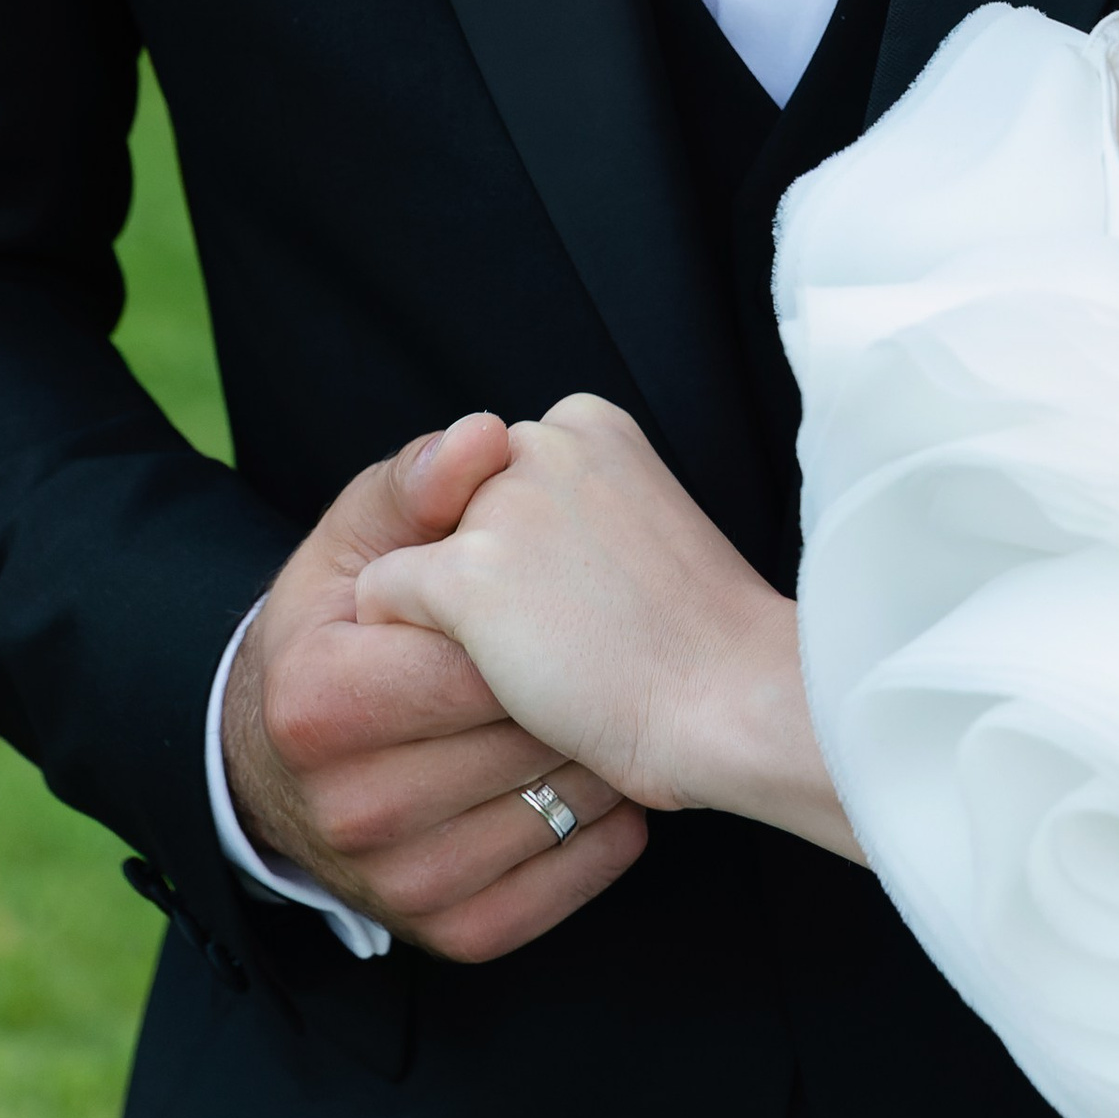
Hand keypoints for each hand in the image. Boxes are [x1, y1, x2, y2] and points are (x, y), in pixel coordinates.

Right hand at [222, 417, 647, 961]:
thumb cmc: (338, 628)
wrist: (281, 763)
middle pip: (521, 734)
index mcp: (321, 699)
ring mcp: (397, 885)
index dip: (535, 613)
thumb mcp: (354, 543)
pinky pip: (561, 887)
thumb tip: (482, 437)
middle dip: (576, 679)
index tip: (560, 583)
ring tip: (603, 700)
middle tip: (601, 639)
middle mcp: (351, 809)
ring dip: (601, 752)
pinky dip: (604, 831)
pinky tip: (600, 772)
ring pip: (555, 810)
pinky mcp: (446, 934)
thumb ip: (416, 485)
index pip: (475, 655)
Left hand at [354, 392, 860, 863]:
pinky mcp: (464, 574)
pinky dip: (410, 645)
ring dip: (449, 615)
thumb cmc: (701, 637)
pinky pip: (384, 601)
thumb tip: (505, 548)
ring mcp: (500, 505)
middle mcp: (539, 440)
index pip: (499, 479)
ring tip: (535, 660)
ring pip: (416, 558)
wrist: (733, 695)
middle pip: (453, 514)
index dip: (526, 552)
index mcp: (588, 422)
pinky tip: (482, 673)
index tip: (587, 593)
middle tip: (561, 632)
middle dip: (482, 574)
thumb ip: (569, 510)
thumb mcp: (640, 530)